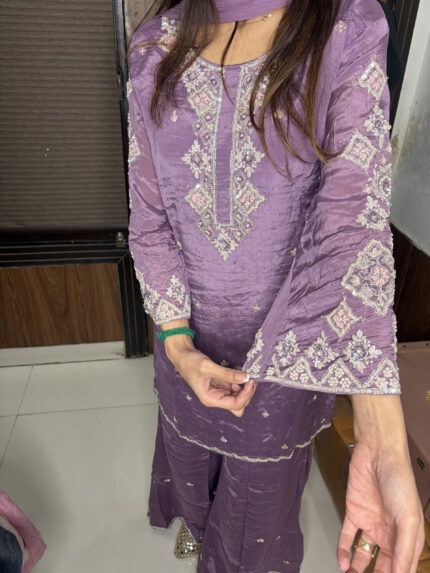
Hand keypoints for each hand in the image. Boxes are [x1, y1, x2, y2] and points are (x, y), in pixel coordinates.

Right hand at [164, 336, 257, 416]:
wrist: (182, 355)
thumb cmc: (190, 362)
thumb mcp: (208, 367)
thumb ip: (227, 374)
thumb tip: (245, 378)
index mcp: (211, 399)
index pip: (235, 404)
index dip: (246, 395)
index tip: (250, 380)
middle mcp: (216, 398)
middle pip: (239, 405)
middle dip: (247, 394)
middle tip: (251, 379)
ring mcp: (219, 392)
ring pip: (238, 398)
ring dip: (245, 389)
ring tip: (248, 375)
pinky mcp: (221, 385)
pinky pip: (235, 389)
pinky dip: (241, 383)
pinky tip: (241, 374)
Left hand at [337, 440, 424, 572]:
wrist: (377, 454)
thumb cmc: (399, 481)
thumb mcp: (408, 519)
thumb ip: (403, 550)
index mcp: (407, 537)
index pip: (402, 567)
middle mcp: (390, 533)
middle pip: (382, 564)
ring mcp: (371, 523)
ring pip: (364, 553)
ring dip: (357, 568)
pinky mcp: (354, 513)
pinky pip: (348, 537)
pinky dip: (344, 550)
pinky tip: (342, 562)